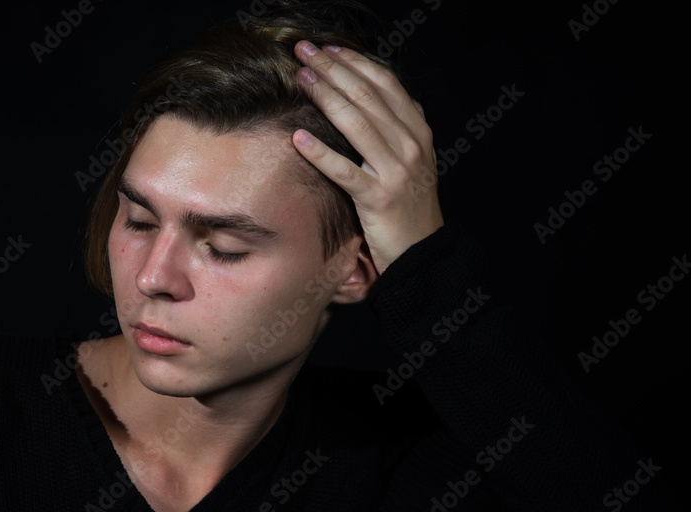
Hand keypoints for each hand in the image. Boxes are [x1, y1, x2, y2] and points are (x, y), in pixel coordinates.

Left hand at [292, 40, 443, 274]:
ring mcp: (395, 172)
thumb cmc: (410, 206)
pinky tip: (298, 138)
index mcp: (418, 132)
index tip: (328, 48)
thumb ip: (405, 127)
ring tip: (301, 79)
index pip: (385, 85)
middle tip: (304, 51)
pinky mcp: (378, 199)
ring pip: (356, 125)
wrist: (423, 252)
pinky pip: (344, 171)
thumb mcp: (415, 160)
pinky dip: (321, 153)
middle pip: (367, 97)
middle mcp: (410, 146)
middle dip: (333, 70)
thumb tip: (397, 96)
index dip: (355, 62)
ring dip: (326, 97)